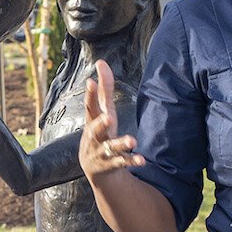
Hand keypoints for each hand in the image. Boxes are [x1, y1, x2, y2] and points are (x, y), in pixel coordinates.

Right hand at [80, 60, 144, 181]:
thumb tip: (100, 62)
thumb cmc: (99, 133)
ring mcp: (103, 151)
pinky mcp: (113, 164)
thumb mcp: (101, 111)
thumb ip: (103, 88)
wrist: (96, 169)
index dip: (90, 95)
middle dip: (101, 123)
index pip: (89, 107)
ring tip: (132, 140)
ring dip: (121, 143)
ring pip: (112, 147)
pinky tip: (142, 160)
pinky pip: (123, 162)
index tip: (90, 81)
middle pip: (96, 129)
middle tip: (108, 116)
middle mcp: (95, 136)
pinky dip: (132, 161)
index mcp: (93, 121)